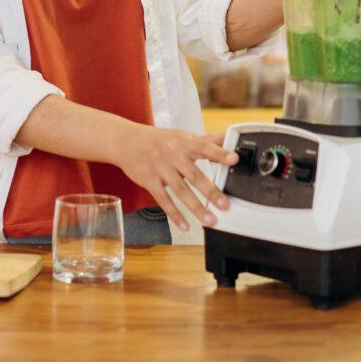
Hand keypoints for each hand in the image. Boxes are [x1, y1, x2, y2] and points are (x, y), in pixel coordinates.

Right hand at [114, 125, 238, 231]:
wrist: (126, 141)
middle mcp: (173, 154)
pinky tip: (185, 224)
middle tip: (225, 205)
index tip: (234, 158)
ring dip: (196, 207)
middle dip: (211, 191)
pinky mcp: (149, 180)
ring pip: (180, 190)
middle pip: (194, 175)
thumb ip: (206, 140)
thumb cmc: (159, 140)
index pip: (205, 147)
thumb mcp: (182, 137)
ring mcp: (160, 168)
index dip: (220, 152)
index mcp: (184, 142)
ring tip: (210, 220)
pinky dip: (174, 214)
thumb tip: (229, 136)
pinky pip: (163, 199)